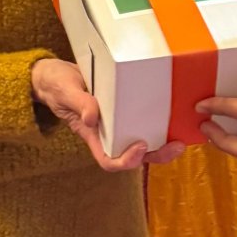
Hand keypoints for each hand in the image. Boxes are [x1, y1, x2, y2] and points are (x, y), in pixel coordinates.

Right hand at [30, 58, 184, 170]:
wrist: (55, 75)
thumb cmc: (56, 85)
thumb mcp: (64, 91)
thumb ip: (78, 104)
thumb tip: (93, 118)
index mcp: (92, 135)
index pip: (109, 160)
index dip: (126, 161)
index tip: (140, 146)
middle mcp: (108, 133)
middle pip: (135, 156)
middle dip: (157, 155)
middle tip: (176, 146)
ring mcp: (118, 122)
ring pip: (144, 140)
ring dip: (163, 143)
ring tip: (181, 137)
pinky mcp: (125, 107)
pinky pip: (143, 119)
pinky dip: (160, 121)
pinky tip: (174, 114)